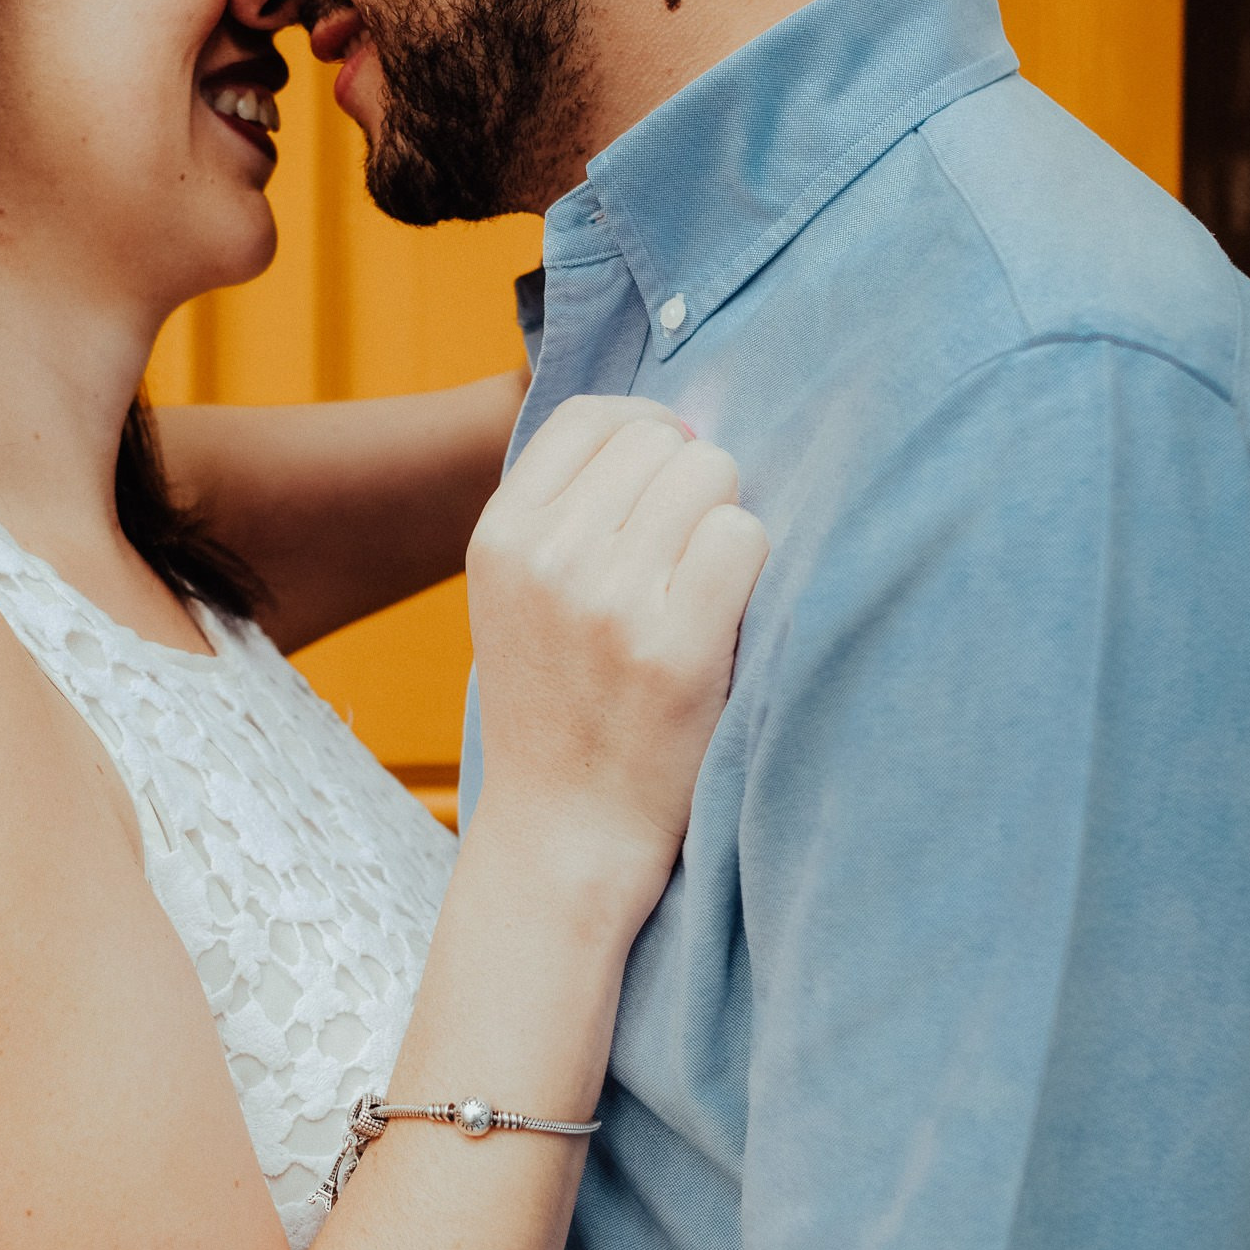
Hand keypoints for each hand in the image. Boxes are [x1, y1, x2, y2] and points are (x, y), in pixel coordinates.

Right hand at [465, 396, 767, 896]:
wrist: (563, 830)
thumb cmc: (558, 705)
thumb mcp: (518, 595)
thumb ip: (565, 511)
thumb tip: (678, 425)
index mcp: (498, 538)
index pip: (591, 418)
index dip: (648, 428)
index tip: (671, 469)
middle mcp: (545, 558)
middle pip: (660, 442)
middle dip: (690, 481)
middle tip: (687, 551)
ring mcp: (608, 601)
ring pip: (708, 477)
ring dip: (723, 519)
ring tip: (703, 585)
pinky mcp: (674, 648)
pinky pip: (743, 537)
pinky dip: (751, 565)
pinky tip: (726, 613)